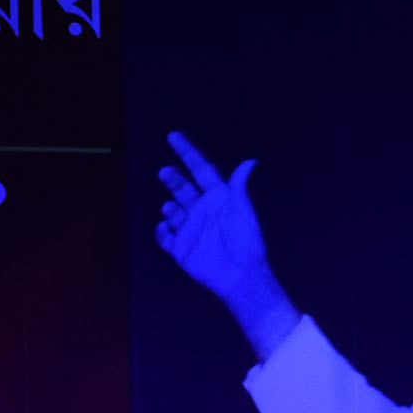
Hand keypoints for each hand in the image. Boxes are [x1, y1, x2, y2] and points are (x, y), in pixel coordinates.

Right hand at [156, 132, 272, 300]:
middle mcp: (202, 210)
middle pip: (182, 188)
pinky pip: (164, 236)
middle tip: (166, 172)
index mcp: (218, 198)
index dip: (188, 153)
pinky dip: (162, 230)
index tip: (173, 136)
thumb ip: (240, 188)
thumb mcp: (244, 213)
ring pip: (172, 211)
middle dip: (173, 179)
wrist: (241, 276)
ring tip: (172, 208)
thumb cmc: (247, 244)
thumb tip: (250, 162)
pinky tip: (165, 227)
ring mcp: (190, 228)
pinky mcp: (181, 248)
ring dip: (170, 208)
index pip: (200, 170)